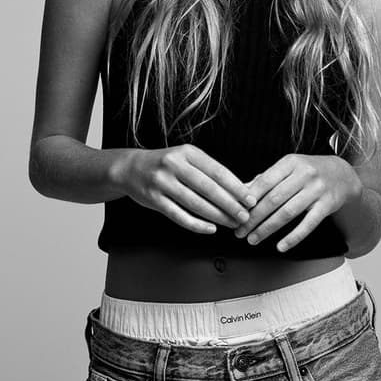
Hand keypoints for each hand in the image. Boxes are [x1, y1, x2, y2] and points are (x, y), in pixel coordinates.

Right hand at [120, 145, 257, 234]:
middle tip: (244, 215)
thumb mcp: (186, 158)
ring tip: (231, 223)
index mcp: (188, 152)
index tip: (250, 199)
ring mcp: (163, 183)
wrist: (130, 168)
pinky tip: (210, 228)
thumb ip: (208, 171)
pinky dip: (197, 224)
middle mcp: (174, 165)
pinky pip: (179, 216)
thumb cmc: (165, 165)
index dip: (237, 187)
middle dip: (230, 204)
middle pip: (209, 188)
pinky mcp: (154, 199)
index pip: (218, 171)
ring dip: (217, 216)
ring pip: (196, 203)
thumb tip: (239, 188)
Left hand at [234, 154, 361, 251]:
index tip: (236, 212)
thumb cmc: (308, 171)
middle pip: (274, 199)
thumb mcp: (288, 168)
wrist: (342, 174)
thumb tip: (240, 192)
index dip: (249, 198)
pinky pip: (308, 224)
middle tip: (239, 231)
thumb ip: (266, 179)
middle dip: (254, 218)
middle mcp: (304, 175)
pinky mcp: (327, 205)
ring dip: (268, 228)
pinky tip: (281, 246)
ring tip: (253, 239)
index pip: (265, 181)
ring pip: (288, 213)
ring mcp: (317, 190)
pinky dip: (293, 237)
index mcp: (290, 163)